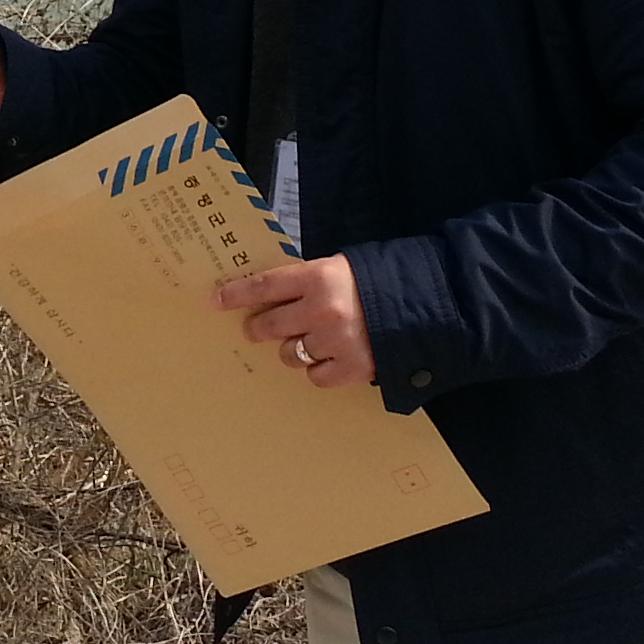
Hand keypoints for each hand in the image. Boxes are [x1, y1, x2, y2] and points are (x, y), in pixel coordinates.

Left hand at [214, 257, 374, 389]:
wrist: (426, 306)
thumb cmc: (380, 282)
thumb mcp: (342, 268)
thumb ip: (307, 280)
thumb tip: (269, 293)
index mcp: (318, 277)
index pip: (264, 286)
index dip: (237, 294)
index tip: (216, 301)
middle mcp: (322, 310)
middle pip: (269, 325)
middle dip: (258, 328)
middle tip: (257, 328)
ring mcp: (336, 342)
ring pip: (289, 353)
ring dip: (292, 348)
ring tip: (309, 341)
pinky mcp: (351, 368)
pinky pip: (315, 376)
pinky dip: (318, 369)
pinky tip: (329, 358)